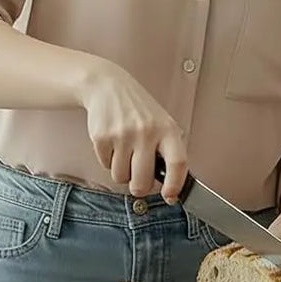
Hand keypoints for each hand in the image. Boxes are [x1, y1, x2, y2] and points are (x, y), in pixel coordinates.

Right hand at [78, 60, 188, 200]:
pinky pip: (105, 166)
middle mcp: (146, 132)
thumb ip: (168, 150)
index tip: (169, 196)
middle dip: (139, 187)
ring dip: (121, 172)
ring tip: (124, 152)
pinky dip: (108, 160)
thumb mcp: (162, 122)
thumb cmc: (138, 109)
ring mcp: (123, 135)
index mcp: (167, 130)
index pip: (178, 164)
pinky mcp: (102, 137)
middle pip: (143, 181)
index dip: (174, 185)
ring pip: (121, 177)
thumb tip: (172, 186)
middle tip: (138, 180)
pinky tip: (112, 143)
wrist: (108, 86)